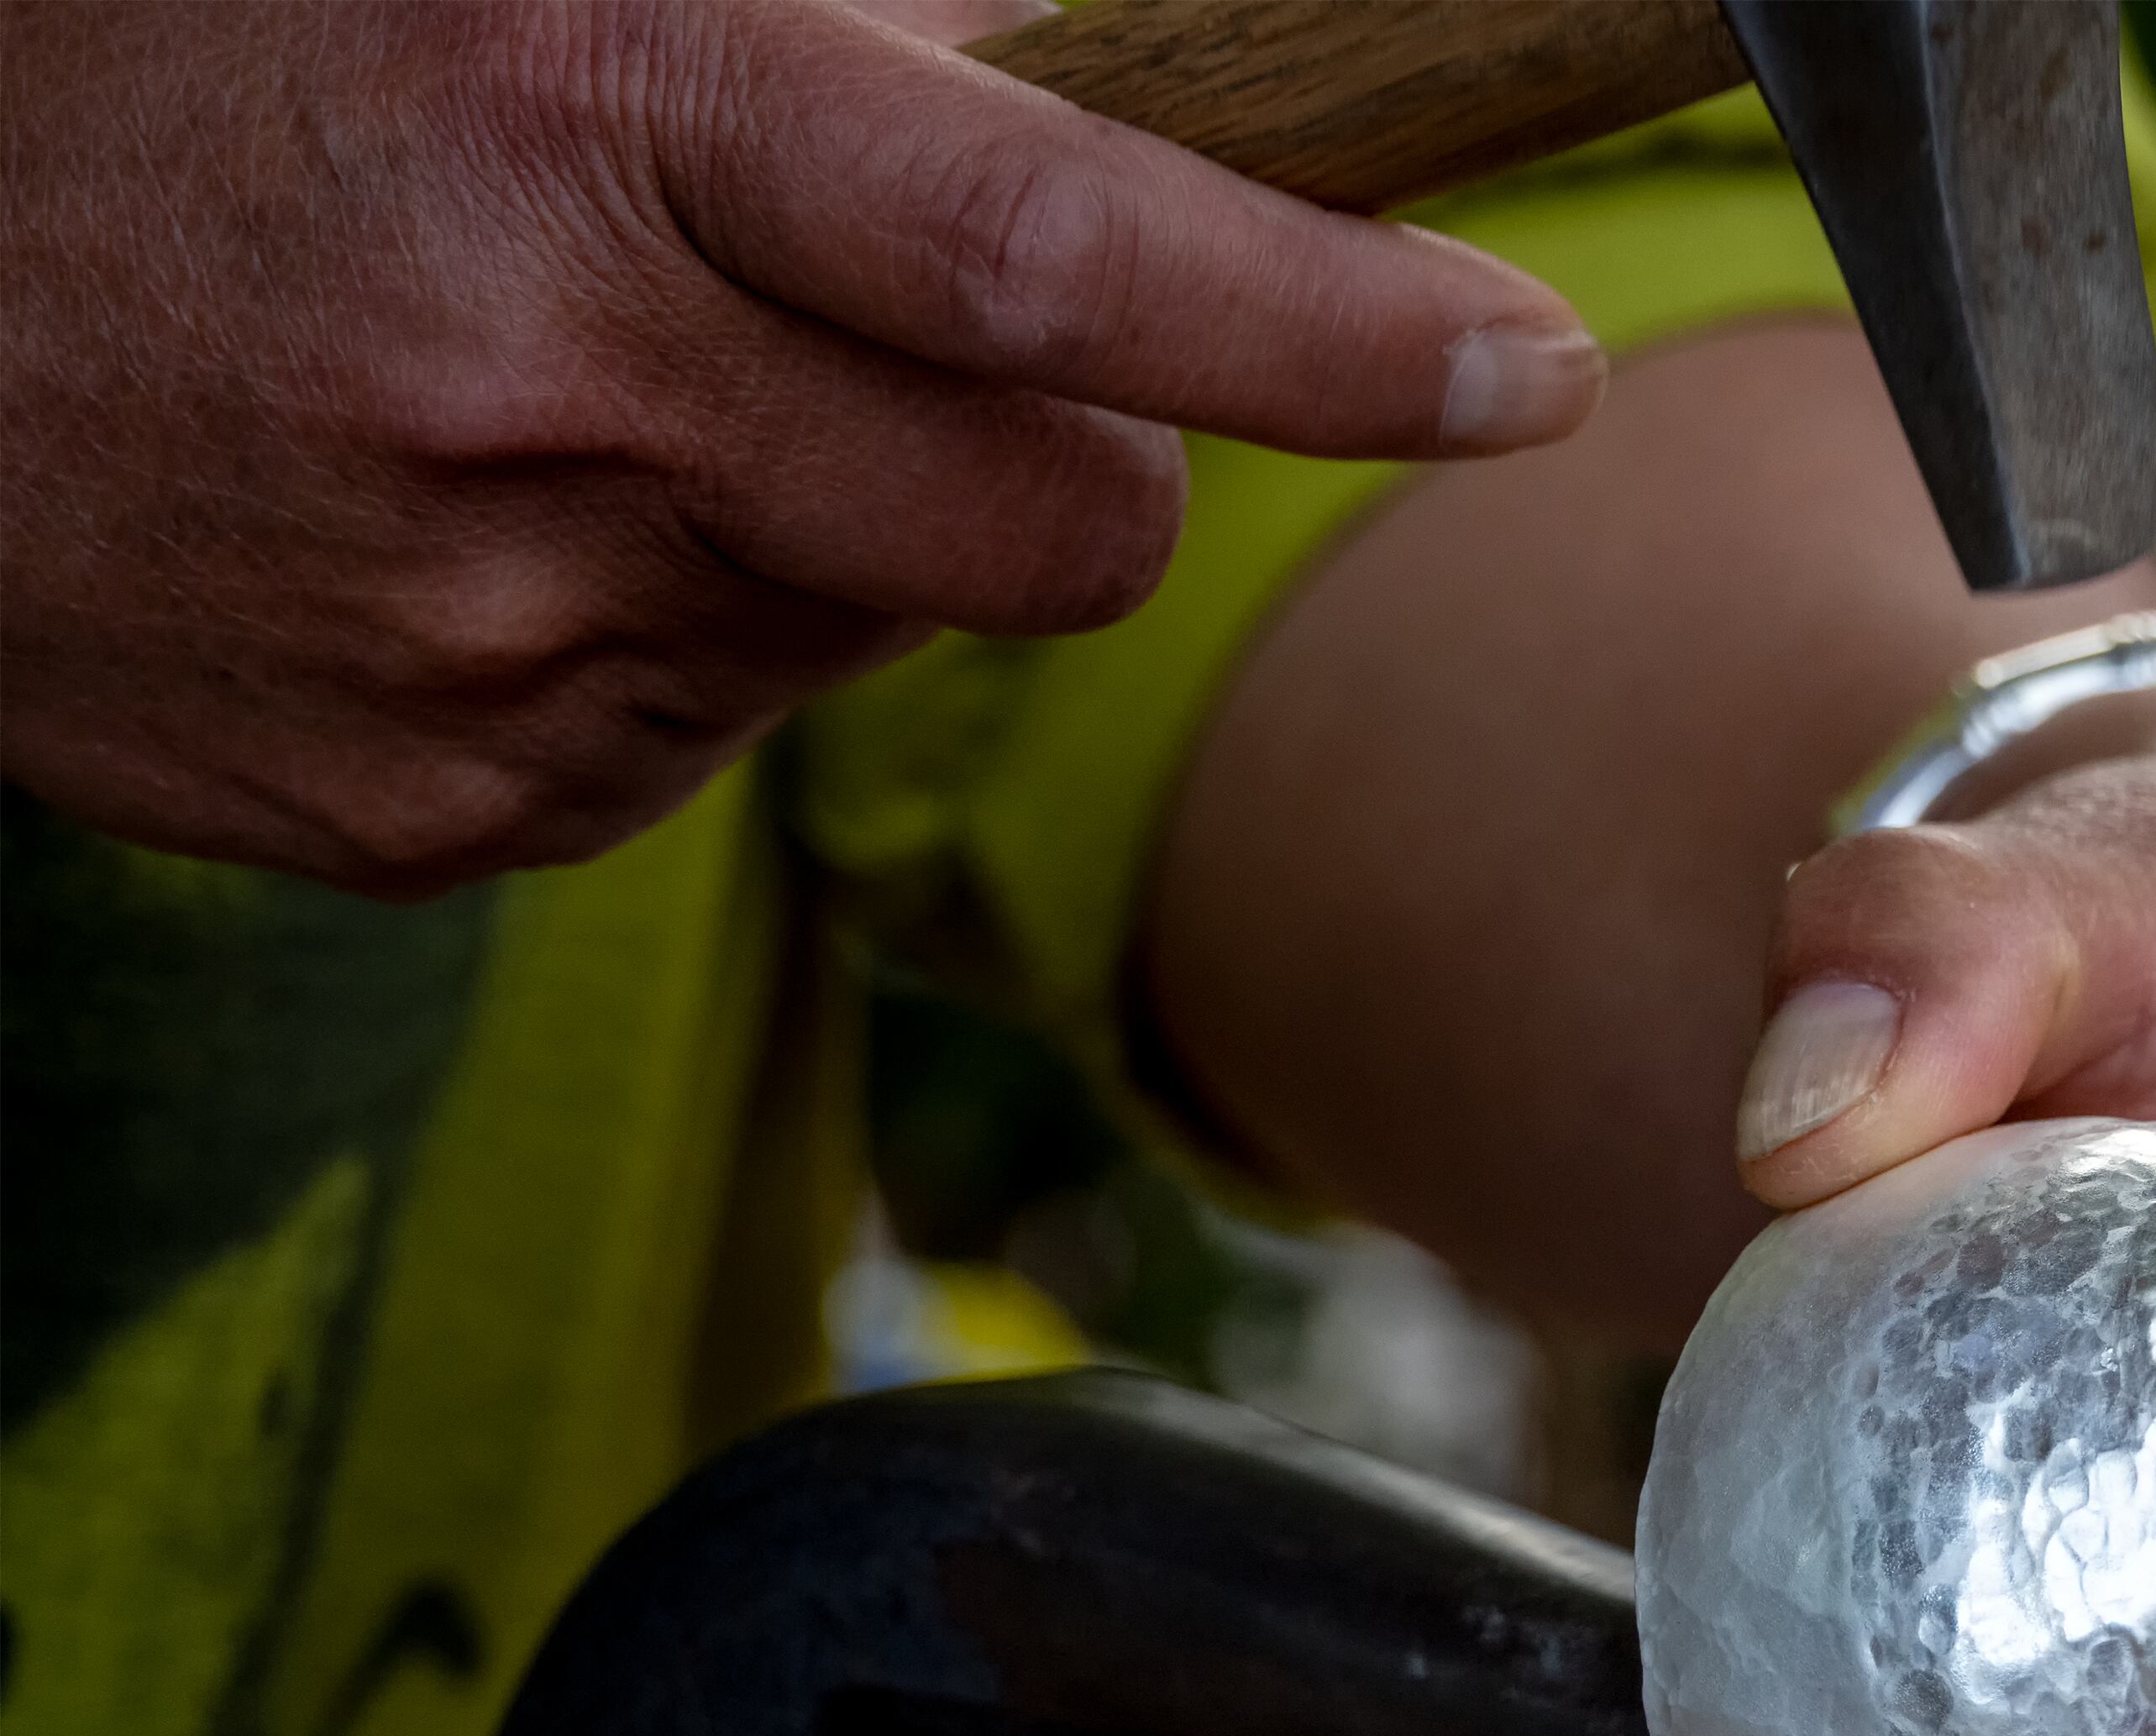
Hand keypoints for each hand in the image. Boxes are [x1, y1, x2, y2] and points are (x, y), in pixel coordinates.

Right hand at [0, 0, 1603, 894]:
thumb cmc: (211, 70)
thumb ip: (853, 30)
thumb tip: (1157, 85)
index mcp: (586, 111)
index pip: (1049, 254)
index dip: (1320, 331)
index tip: (1515, 371)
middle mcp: (552, 393)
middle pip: (1053, 529)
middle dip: (1087, 465)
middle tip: (944, 359)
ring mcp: (489, 637)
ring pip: (878, 635)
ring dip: (824, 528)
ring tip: (583, 395)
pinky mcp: (438, 809)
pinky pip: (707, 748)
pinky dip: (668, 635)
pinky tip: (486, 519)